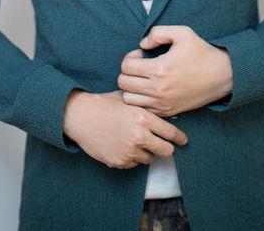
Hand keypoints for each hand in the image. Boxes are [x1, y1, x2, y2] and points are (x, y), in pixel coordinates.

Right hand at [62, 80, 188, 169]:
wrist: (81, 116)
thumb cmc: (105, 104)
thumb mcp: (128, 99)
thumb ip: (148, 105)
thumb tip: (170, 109)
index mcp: (143, 118)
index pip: (171, 133)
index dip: (179, 137)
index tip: (183, 140)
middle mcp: (139, 136)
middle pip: (166, 151)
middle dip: (166, 148)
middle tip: (164, 145)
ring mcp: (129, 151)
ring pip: (149, 158)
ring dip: (146, 152)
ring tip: (135, 141)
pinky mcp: (120, 162)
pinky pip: (134, 163)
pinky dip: (132, 157)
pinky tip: (123, 145)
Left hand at [117, 25, 232, 116]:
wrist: (222, 76)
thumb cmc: (202, 52)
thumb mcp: (182, 33)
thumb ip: (158, 33)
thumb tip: (142, 45)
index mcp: (159, 68)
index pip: (126, 66)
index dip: (130, 57)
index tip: (141, 55)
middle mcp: (158, 89)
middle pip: (123, 83)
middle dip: (128, 72)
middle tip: (140, 66)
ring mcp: (162, 103)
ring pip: (129, 99)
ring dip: (132, 87)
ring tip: (144, 79)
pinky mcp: (168, 111)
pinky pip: (142, 109)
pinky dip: (141, 100)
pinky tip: (151, 90)